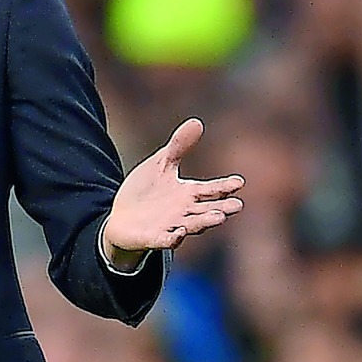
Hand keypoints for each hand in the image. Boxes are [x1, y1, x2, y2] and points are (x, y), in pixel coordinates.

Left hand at [103, 118, 244, 260]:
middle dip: (222, 208)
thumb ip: (179, 146)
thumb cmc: (146, 191)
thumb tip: (197, 121)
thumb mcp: (161, 164)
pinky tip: (178, 235)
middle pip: (207, 210)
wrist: (121, 218)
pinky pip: (165, 240)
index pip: (211, 190)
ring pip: (191, 226)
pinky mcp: (153, 238)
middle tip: (237, 205)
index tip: (239, 181)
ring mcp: (171, 227)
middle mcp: (185, 212)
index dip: (225, 186)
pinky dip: (172, 239)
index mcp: (189, 194)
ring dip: (204, 222)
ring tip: (219, 217)